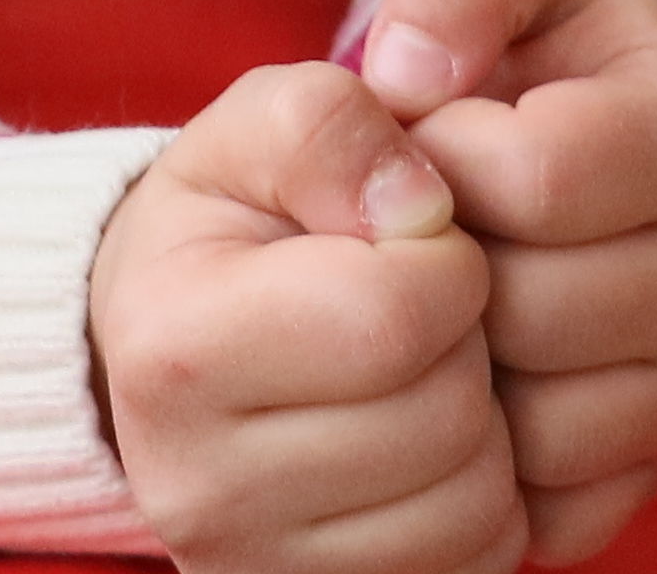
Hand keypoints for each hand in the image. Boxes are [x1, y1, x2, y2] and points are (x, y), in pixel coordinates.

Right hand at [93, 61, 520, 573]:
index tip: (416, 241)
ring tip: (424, 374)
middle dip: (468, 344)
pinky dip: (484, 497)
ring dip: (485, 425)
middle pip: (445, 418)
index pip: (392, 317)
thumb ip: (328, 126)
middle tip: (420, 311)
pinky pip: (480, 561)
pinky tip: (429, 441)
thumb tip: (419, 206)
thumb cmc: (231, 226)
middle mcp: (199, 489)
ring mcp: (256, 567)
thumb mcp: (254, 131)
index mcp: (178, 352)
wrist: (172, 352)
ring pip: (476, 504)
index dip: (446, 261)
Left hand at [359, 0, 656, 564]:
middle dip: (446, 263)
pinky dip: (484, 449)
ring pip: (536, 420)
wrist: (576, 141)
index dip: (441, 157)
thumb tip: (409, 72)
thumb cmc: (530, 44)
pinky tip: (469, 366)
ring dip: (457, 361)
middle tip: (429, 221)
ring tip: (450, 285)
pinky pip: (546, 501)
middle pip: (533, 310)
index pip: (535, 177)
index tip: (426, 132)